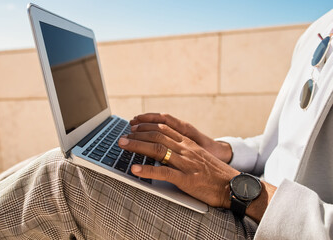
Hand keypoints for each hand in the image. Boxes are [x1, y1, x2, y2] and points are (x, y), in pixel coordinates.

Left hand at [118, 120, 239, 208]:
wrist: (233, 186)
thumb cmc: (215, 173)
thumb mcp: (199, 156)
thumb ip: (184, 150)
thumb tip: (166, 148)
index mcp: (189, 143)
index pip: (164, 128)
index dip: (147, 125)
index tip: (134, 125)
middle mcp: (186, 150)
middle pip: (158, 136)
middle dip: (138, 134)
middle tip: (123, 135)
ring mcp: (186, 163)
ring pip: (158, 150)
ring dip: (137, 146)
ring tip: (123, 145)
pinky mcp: (186, 179)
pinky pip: (164, 173)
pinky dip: (147, 171)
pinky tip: (135, 170)